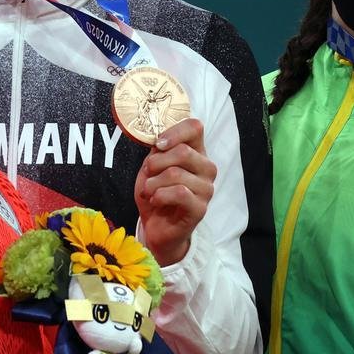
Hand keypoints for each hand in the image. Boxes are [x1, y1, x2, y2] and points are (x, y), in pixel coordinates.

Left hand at [134, 118, 216, 265]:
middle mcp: (206, 168)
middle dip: (156, 162)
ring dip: (153, 183)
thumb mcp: (151, 167)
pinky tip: (156, 200)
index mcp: (196, 152)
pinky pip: (179, 193)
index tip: (157, 144)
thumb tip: (157, 138)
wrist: (155, 226)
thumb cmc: (155, 193)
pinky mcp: (201, 208)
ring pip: (176, 173)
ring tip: (149, 191)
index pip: (195, 127)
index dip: (174, 132)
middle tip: (148, 174)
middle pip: (183, 151)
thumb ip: (157, 150)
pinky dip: (159, 195)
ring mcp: (206, 189)